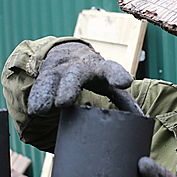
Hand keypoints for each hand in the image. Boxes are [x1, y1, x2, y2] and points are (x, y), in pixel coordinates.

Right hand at [27, 42, 141, 114]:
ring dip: (47, 93)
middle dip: (69, 87)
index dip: (117, 75)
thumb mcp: (110, 85)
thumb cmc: (95, 76)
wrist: (68, 55)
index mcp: (101, 68)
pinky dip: (37, 97)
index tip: (123, 83)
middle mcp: (79, 65)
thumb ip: (124, 102)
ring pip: (54, 77)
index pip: (110, 69)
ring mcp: (61, 68)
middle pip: (75, 74)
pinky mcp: (46, 73)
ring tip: (42, 110)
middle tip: (64, 102)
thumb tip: (141, 121)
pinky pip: (40, 85)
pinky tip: (34, 110)